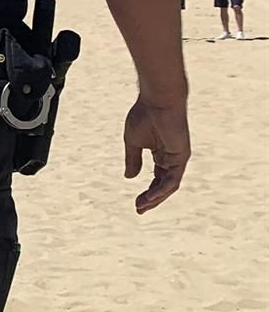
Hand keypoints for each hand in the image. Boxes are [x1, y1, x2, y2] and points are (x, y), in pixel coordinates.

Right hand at [123, 98, 188, 213]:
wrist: (157, 101)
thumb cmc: (144, 115)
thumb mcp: (133, 142)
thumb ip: (133, 160)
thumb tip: (130, 177)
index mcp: (160, 154)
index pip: (156, 178)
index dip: (148, 192)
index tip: (136, 204)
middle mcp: (171, 158)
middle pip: (164, 185)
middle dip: (152, 199)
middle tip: (139, 210)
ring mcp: (177, 158)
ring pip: (169, 185)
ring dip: (156, 197)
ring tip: (142, 206)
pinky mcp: (181, 156)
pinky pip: (173, 178)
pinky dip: (162, 189)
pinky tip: (151, 196)